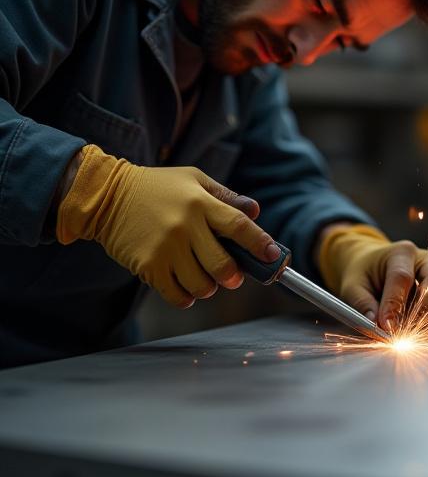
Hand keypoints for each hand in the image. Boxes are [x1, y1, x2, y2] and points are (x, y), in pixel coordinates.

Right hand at [56, 145, 279, 307]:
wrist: (106, 196)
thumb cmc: (156, 187)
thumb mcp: (193, 180)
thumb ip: (225, 196)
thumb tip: (255, 211)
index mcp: (200, 201)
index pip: (239, 226)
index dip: (260, 243)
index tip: (272, 255)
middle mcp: (185, 225)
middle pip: (223, 265)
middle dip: (234, 276)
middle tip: (232, 276)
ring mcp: (165, 248)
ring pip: (202, 285)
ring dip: (209, 287)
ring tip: (203, 277)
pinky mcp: (148, 265)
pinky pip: (177, 295)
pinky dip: (186, 297)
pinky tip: (184, 285)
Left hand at [317, 224, 427, 332]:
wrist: (375, 267)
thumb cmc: (365, 274)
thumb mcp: (352, 286)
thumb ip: (362, 304)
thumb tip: (375, 326)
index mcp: (401, 253)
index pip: (402, 277)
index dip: (395, 304)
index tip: (387, 327)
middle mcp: (426, 260)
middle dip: (425, 309)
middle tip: (410, 332)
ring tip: (425, 335)